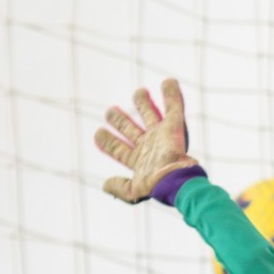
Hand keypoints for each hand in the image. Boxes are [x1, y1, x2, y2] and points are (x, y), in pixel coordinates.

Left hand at [94, 78, 201, 203]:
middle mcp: (149, 146)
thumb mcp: (133, 192)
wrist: (175, 178)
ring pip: (150, 115)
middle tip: (109, 111)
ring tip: (139, 92)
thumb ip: (119, 187)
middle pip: (131, 129)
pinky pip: (174, 107)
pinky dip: (172, 94)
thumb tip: (104, 185)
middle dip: (120, 120)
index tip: (98, 133)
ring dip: (143, 103)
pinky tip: (169, 81)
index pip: (119, 148)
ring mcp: (161, 135)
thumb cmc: (156, 186)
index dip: (108, 141)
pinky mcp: (174, 127)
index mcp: (138, 160)